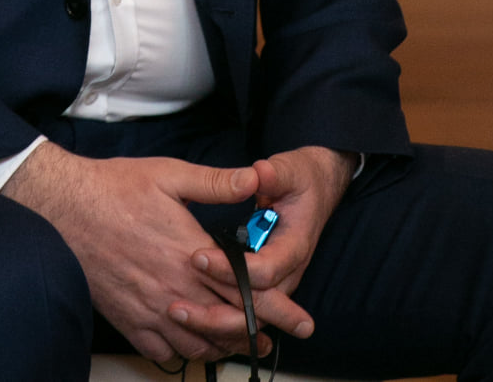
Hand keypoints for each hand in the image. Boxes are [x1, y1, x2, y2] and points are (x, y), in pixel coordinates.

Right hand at [4, 142, 297, 363]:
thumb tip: (254, 179)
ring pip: (198, 346)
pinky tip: (192, 344)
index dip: (277, 307)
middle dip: (257, 333)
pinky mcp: (129, 321)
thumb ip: (216, 182)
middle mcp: (174, 289)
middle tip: (274, 340)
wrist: (65, 208)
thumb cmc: (115, 187)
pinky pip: (164, 354)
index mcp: (191, 254)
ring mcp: (151, 310)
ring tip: (240, 344)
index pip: (245, 290)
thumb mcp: (170, 174)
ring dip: (223, 346)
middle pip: (228, 325)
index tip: (301, 318)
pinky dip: (184, 354)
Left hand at [186, 146, 354, 345]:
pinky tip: (189, 320)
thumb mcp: (290, 170)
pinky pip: (242, 311)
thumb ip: (274, 174)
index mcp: (294, 246)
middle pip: (256, 307)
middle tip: (178, 307)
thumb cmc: (300, 180)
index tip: (198, 256)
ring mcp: (276, 282)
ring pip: (248, 317)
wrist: (315, 191)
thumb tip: (256, 174)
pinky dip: (218, 320)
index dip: (232, 269)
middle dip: (218, 312)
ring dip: (214, 322)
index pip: (265, 270)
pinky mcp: (263, 284)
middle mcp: (287, 272)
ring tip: (177, 315)